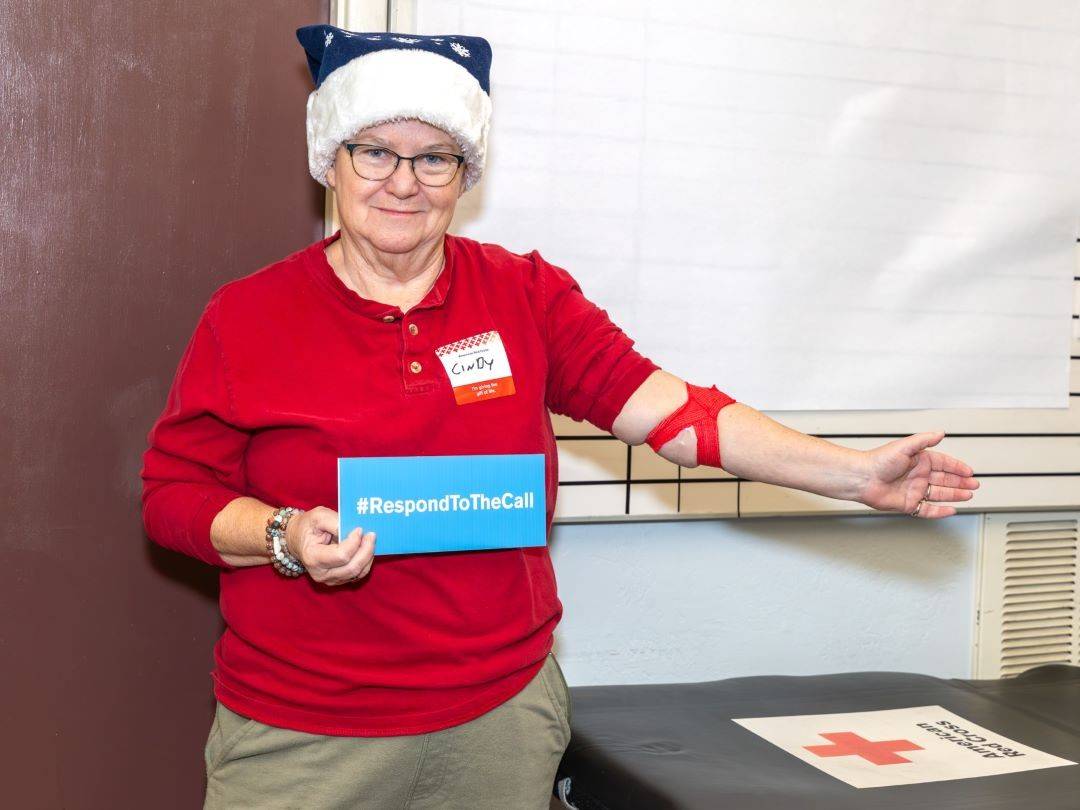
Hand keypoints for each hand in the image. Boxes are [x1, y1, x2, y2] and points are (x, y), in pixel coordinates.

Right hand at [285, 506, 375, 584]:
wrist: (298, 539)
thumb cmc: (308, 526)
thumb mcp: (318, 516)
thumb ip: (335, 521)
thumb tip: (355, 530)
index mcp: (312, 557)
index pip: (341, 555)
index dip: (354, 542)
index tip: (359, 529)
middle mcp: (320, 573)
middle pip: (352, 567)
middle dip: (366, 550)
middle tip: (372, 535)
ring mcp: (329, 579)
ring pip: (357, 573)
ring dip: (368, 556)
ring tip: (370, 540)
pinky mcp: (337, 580)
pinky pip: (357, 574)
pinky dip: (365, 562)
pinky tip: (365, 549)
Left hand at [858, 431, 978, 517]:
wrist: (862, 478)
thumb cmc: (878, 460)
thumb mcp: (905, 446)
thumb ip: (924, 440)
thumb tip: (940, 433)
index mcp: (919, 461)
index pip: (943, 464)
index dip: (957, 467)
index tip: (969, 471)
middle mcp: (917, 475)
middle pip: (945, 480)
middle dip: (960, 482)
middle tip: (974, 485)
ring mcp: (914, 490)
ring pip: (939, 494)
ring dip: (954, 494)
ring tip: (968, 495)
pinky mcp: (908, 504)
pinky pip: (927, 509)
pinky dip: (940, 511)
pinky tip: (951, 510)